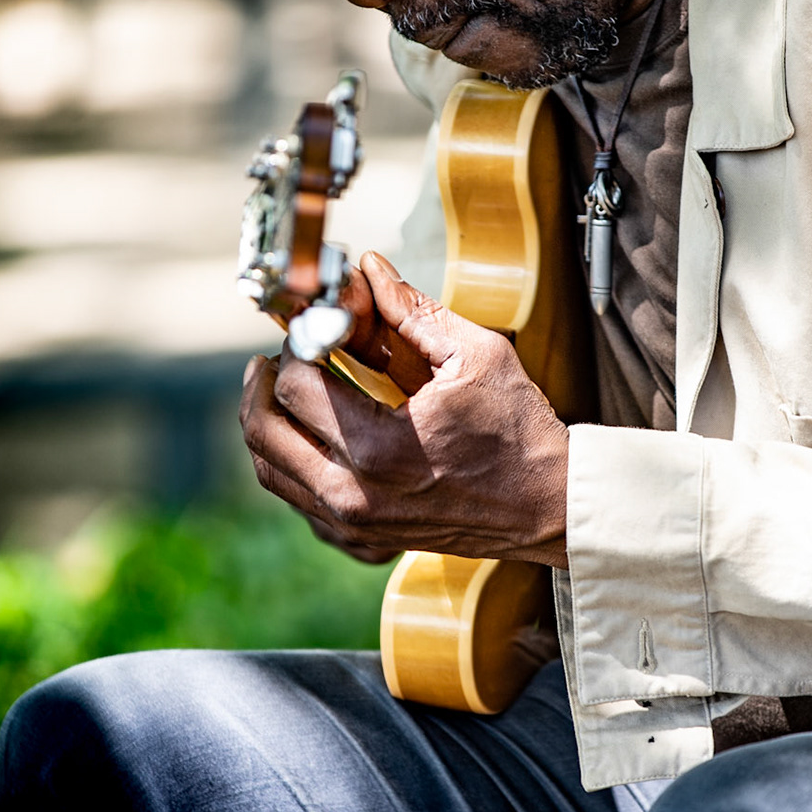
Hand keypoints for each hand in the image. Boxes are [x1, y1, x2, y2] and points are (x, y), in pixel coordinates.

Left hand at [240, 252, 569, 567]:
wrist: (549, 504)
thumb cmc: (520, 434)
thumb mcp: (475, 356)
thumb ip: (412, 310)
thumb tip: (370, 271)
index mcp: (378, 447)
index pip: (295, 385)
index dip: (296, 346)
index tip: (312, 331)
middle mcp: (354, 493)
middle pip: (264, 431)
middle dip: (262, 383)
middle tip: (276, 356)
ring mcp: (354, 523)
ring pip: (271, 470)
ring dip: (268, 423)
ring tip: (282, 388)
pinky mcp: (361, 540)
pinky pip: (298, 501)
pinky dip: (290, 464)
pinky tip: (309, 436)